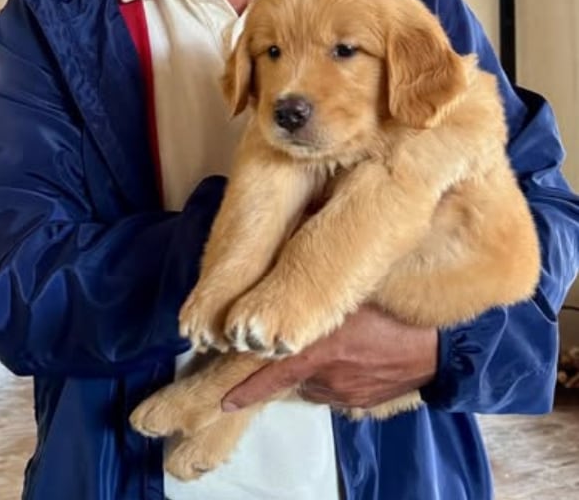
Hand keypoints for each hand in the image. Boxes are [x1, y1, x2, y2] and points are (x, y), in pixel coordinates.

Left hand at [222, 304, 436, 410]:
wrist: (443, 346)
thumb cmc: (398, 308)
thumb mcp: (355, 290)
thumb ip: (319, 288)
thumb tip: (292, 268)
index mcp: (322, 349)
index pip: (271, 374)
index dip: (245, 388)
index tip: (224, 399)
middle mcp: (328, 376)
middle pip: (292, 375)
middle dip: (283, 364)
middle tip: (282, 345)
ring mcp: (347, 392)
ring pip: (314, 383)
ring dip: (311, 368)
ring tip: (327, 343)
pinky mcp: (363, 401)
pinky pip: (336, 390)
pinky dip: (333, 376)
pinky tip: (349, 356)